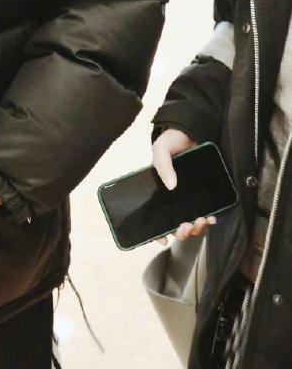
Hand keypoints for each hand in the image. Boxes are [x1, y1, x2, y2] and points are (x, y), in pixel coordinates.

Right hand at [152, 128, 216, 244]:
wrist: (192, 129)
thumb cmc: (172, 140)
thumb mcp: (161, 149)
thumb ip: (163, 166)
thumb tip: (171, 186)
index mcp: (159, 191)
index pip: (156, 217)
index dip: (158, 232)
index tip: (163, 239)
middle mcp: (174, 198)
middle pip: (176, 224)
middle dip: (182, 231)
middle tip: (185, 226)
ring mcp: (190, 197)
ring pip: (192, 222)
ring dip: (196, 228)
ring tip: (200, 221)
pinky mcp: (205, 193)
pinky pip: (207, 212)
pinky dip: (209, 219)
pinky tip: (211, 217)